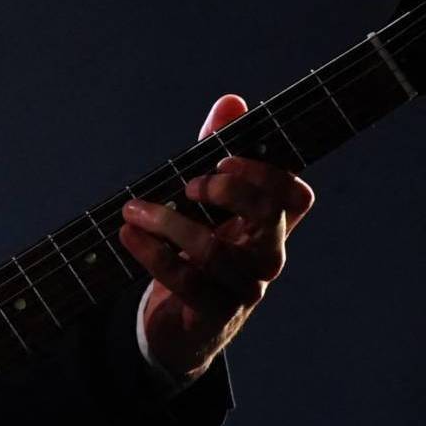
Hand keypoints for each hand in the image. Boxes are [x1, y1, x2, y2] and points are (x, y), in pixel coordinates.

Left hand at [119, 93, 317, 384]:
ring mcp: (245, 287)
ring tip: (134, 209)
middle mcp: (268, 254)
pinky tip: (128, 234)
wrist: (181, 324)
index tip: (224, 158)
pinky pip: (188, 282)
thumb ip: (217, 149)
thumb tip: (232, 101)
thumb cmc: (198, 248)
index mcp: (272, 223)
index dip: (268, 172)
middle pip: (270, 214)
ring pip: (217, 251)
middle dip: (227, 189)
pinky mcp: (214, 313)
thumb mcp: (205, 197)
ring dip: (170, 223)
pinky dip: (153, 254)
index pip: (297, 195)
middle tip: (189, 183)